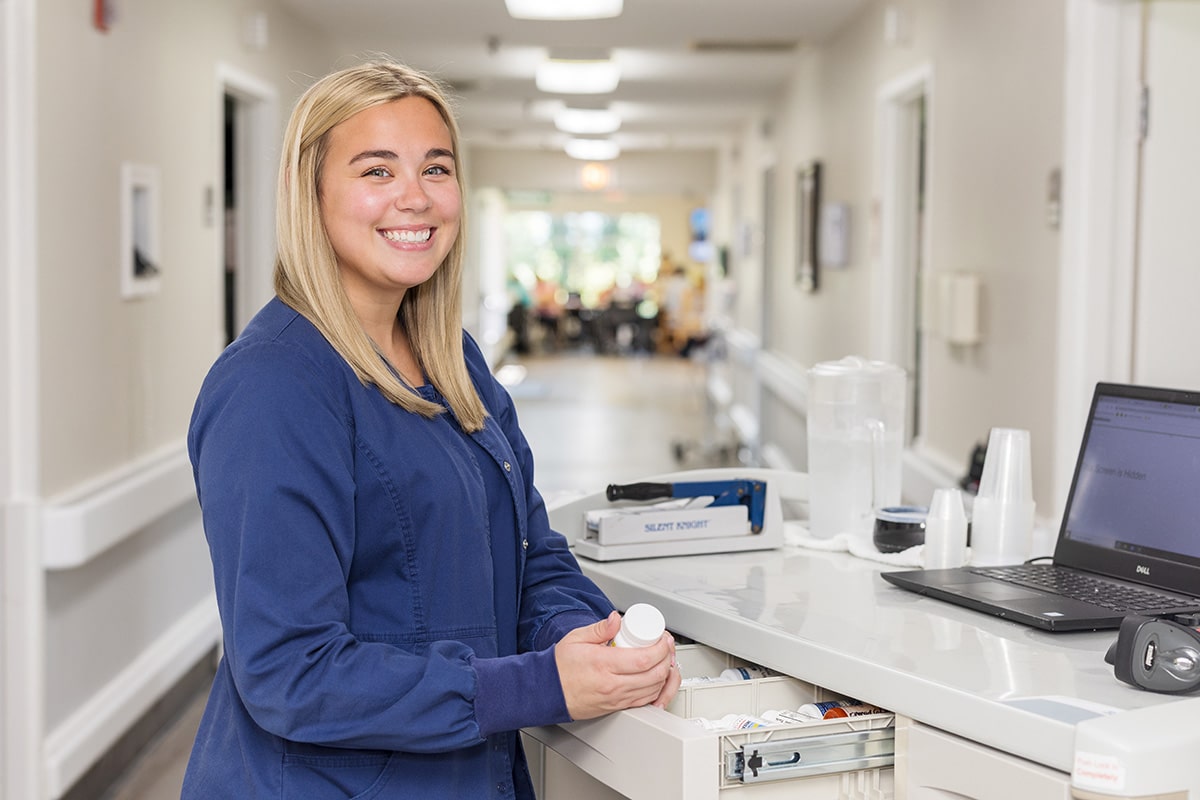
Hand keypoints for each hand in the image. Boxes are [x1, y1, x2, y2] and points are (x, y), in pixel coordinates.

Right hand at [554, 611, 680, 720]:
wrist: (548, 692)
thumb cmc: (560, 667)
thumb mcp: (577, 638)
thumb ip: (600, 628)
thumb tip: (617, 619)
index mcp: (604, 664)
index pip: (645, 659)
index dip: (661, 648)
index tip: (663, 639)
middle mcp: (612, 685)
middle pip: (654, 675)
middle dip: (667, 658)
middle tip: (666, 647)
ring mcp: (616, 699)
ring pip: (653, 689)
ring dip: (664, 674)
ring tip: (662, 659)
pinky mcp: (617, 708)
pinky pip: (645, 701)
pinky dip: (656, 689)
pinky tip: (655, 677)